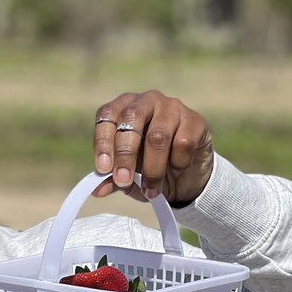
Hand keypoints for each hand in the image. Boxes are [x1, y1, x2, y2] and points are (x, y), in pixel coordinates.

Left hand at [92, 90, 213, 204]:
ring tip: (151, 190)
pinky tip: (177, 169)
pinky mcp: (195, 120)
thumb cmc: (149, 168)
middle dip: (125, 154)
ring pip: (157, 136)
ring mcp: (172, 107)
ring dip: (152, 169)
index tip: (103, 168)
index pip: (107, 115)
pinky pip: (183, 143)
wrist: (186, 175)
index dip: (103, 141)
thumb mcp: (128, 176)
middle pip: (131, 119)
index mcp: (123, 108)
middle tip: (123, 181)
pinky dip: (177, 163)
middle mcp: (147, 101)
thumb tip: (97, 190)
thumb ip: (112, 180)